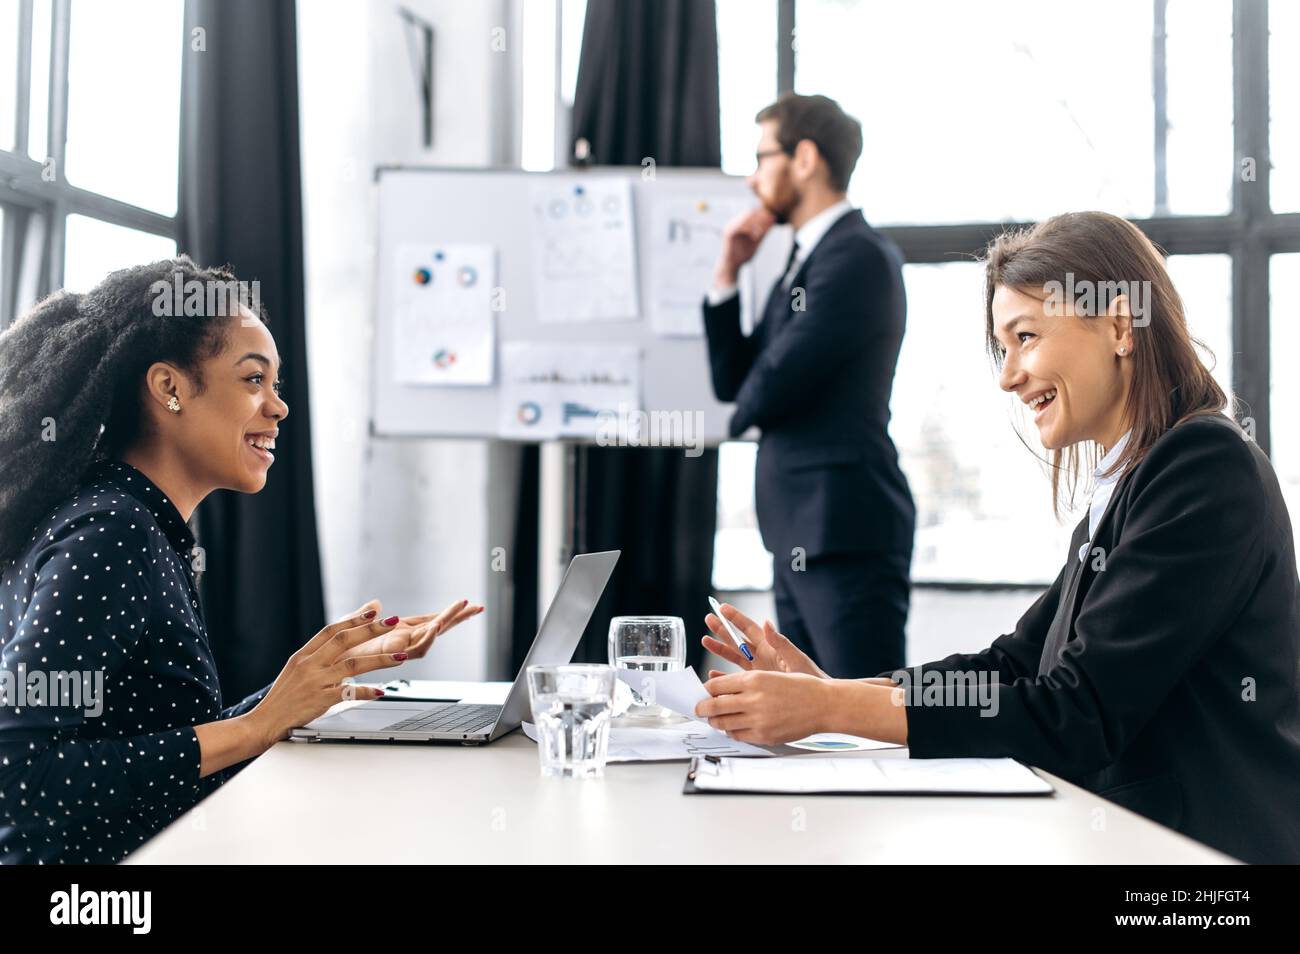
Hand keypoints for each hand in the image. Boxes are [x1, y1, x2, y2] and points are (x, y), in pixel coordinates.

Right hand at [247, 607, 420, 747]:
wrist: (264, 722)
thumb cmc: (283, 698)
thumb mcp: (297, 670)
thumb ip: (318, 655)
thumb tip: (338, 642)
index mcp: (303, 655)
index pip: (331, 630)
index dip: (353, 619)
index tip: (373, 611)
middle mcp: (309, 665)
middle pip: (344, 641)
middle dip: (371, 630)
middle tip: (393, 622)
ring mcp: (315, 682)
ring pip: (353, 665)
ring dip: (380, 660)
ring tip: (401, 656)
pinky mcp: (320, 701)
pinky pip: (348, 693)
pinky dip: (366, 691)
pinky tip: (381, 691)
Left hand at [339, 598, 483, 662]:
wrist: (326, 667)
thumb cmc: (337, 651)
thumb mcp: (352, 624)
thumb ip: (365, 614)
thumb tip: (376, 603)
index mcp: (397, 632)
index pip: (430, 619)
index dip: (448, 612)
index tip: (466, 603)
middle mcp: (403, 640)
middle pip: (438, 627)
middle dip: (458, 617)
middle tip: (478, 607)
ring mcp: (400, 648)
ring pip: (431, 636)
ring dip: (446, 622)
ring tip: (461, 609)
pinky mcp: (392, 656)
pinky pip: (415, 649)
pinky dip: (427, 638)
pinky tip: (436, 627)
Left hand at [694, 670, 833, 745]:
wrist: (824, 705)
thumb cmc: (801, 687)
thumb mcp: (771, 674)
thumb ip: (744, 682)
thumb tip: (720, 688)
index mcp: (754, 679)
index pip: (716, 686)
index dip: (706, 690)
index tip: (703, 692)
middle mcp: (753, 699)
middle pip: (713, 706)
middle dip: (702, 709)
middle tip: (699, 709)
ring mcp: (758, 720)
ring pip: (723, 723)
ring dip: (715, 722)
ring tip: (715, 719)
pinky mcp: (764, 736)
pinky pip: (738, 736)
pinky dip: (732, 732)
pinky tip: (734, 727)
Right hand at [701, 602, 828, 678]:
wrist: (816, 702)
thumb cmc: (810, 677)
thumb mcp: (795, 659)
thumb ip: (780, 642)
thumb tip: (767, 623)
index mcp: (770, 646)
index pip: (749, 628)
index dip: (735, 618)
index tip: (721, 607)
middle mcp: (762, 655)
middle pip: (737, 639)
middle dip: (722, 629)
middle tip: (708, 618)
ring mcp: (758, 669)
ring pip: (734, 656)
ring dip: (720, 648)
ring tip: (705, 640)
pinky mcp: (756, 683)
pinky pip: (736, 678)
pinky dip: (723, 676)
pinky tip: (713, 676)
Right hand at [713, 206, 775, 285]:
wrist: (732, 266)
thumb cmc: (743, 255)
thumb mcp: (756, 243)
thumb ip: (763, 233)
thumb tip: (772, 221)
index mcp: (741, 224)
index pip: (753, 213)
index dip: (764, 215)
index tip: (773, 218)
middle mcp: (735, 223)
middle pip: (749, 213)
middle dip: (761, 217)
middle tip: (770, 222)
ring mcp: (731, 227)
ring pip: (744, 218)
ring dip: (755, 223)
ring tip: (762, 232)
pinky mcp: (728, 234)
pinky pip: (740, 227)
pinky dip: (749, 230)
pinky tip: (755, 237)